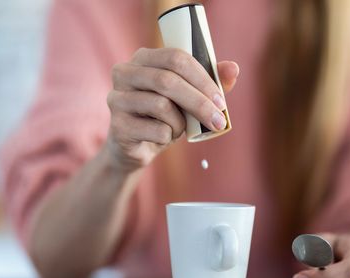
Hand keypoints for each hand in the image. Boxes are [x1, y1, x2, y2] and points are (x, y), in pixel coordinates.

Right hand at [106, 47, 238, 171]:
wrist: (137, 147)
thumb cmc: (164, 115)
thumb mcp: (188, 97)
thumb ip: (210, 81)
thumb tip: (233, 68)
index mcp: (143, 58)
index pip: (175, 58)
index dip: (202, 78)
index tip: (221, 99)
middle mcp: (124, 73)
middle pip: (167, 81)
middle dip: (199, 102)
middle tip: (218, 120)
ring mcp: (117, 99)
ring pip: (162, 106)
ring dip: (180, 122)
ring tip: (178, 128)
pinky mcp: (118, 126)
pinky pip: (156, 130)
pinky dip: (168, 136)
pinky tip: (162, 137)